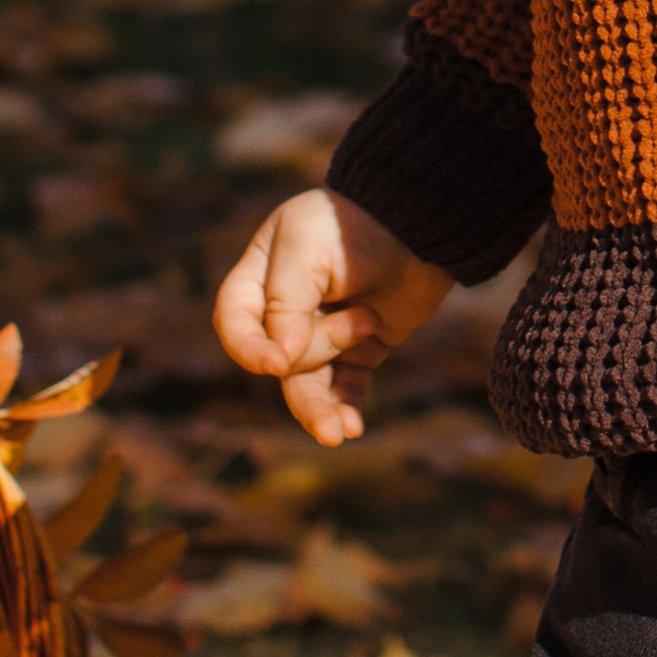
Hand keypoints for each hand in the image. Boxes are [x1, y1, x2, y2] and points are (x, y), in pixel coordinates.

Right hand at [211, 187, 453, 444]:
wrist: (422, 223)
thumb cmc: (355, 224)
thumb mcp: (307, 249)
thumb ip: (285, 303)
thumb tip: (280, 362)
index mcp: (258, 277)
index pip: (234, 322)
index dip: (248, 348)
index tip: (276, 364)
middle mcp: (285, 311)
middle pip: (279, 358)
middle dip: (320, 348)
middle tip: (366, 317)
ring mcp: (322, 334)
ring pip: (307, 385)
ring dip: (319, 409)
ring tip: (337, 434)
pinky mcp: (360, 351)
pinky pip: (344, 389)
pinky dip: (346, 408)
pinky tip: (351, 428)